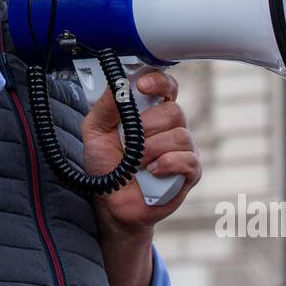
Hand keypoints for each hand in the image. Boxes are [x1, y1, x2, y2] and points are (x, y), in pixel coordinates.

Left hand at [81, 69, 200, 237]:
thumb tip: (118, 83)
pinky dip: (166, 164)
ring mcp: (184, 149)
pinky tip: (152, 172)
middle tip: (130, 142)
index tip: (142, 86)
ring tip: (137, 163)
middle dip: (147, 126)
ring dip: (151, 150)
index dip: (159, 82)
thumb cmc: (107, 165)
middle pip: (174, 111)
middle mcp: (172, 127)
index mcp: (151, 112)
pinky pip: (187, 160)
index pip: (166, 87)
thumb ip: (106, 106)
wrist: (111, 202)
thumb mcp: (95, 131)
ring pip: (180, 136)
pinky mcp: (191, 172)